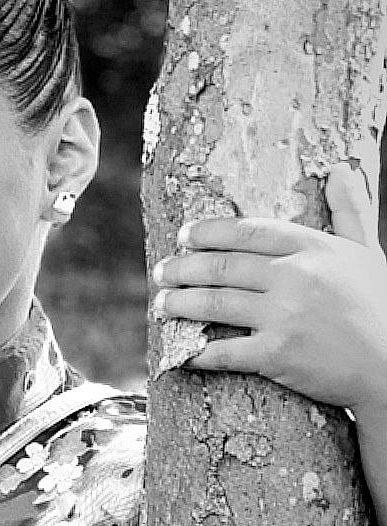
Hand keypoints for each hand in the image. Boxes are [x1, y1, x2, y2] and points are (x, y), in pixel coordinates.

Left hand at [151, 162, 386, 424]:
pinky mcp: (276, 355)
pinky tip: (180, 354)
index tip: (185, 236)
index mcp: (313, 247)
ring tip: (160, 304)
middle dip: (184, 267)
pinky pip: (224, 351)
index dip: (209, 232)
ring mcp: (283, 316)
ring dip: (179, 303)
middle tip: (161, 271)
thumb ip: (351, 211)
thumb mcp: (368, 252)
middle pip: (222, 265)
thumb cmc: (381, 308)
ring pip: (214, 303)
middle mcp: (294, 276)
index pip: (247, 232)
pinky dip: (197, 353)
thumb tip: (340, 170)